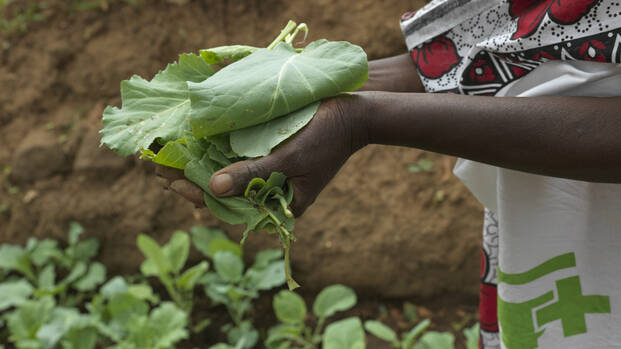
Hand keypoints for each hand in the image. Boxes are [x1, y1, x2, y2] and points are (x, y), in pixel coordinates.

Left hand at [156, 96, 367, 215]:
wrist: (352, 115)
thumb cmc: (327, 140)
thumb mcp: (292, 159)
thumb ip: (254, 174)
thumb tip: (213, 188)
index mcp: (278, 204)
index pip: (229, 206)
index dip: (196, 194)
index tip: (169, 182)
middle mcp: (269, 191)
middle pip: (222, 192)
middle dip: (188, 181)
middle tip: (155, 170)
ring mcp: (267, 172)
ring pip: (224, 175)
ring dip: (196, 167)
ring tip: (165, 160)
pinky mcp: (266, 154)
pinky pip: (235, 158)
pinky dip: (213, 154)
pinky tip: (190, 148)